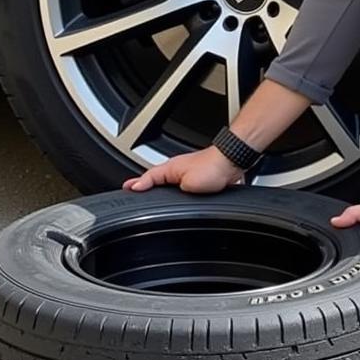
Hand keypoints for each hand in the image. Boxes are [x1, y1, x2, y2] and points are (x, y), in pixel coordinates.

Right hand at [122, 146, 244, 192]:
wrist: (233, 162)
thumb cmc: (213, 168)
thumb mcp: (185, 182)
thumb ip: (164, 184)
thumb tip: (144, 186)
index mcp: (170, 169)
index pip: (146, 178)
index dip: (136, 185)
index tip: (127, 189)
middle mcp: (177, 169)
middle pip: (157, 180)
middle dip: (148, 187)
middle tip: (136, 193)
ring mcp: (188, 173)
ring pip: (170, 183)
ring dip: (164, 189)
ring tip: (153, 196)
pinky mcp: (198, 178)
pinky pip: (182, 186)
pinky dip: (178, 191)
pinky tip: (178, 197)